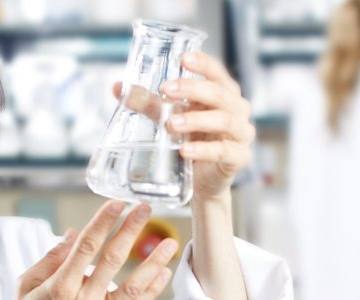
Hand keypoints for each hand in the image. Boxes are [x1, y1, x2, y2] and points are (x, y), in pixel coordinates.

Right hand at [0, 200, 178, 299]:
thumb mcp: (26, 285)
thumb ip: (51, 258)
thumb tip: (75, 233)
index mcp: (59, 287)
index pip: (86, 247)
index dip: (104, 222)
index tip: (117, 203)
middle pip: (113, 259)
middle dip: (131, 230)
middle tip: (145, 208)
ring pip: (133, 286)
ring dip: (154, 262)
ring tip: (170, 242)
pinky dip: (152, 289)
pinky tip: (164, 271)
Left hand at [112, 51, 254, 199]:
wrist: (202, 179)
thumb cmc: (190, 139)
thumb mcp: (168, 117)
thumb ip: (148, 103)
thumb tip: (118, 88)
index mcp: (222, 93)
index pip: (217, 72)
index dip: (203, 64)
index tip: (182, 59)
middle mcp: (237, 110)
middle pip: (219, 93)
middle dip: (192, 90)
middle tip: (165, 90)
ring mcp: (241, 134)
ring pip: (224, 120)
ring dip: (196, 120)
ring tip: (171, 124)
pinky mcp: (239, 158)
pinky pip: (224, 151)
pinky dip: (203, 149)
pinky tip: (185, 150)